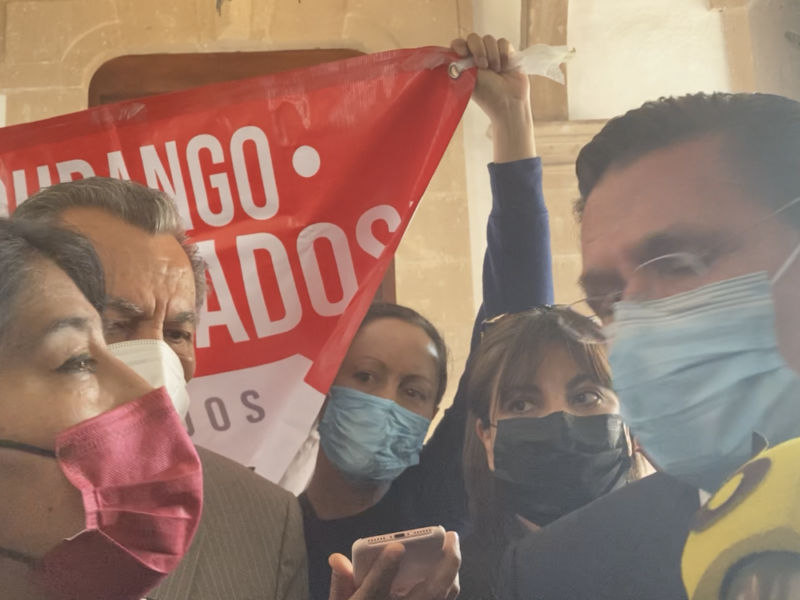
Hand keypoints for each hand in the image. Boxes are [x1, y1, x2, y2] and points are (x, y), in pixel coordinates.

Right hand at [329, 532, 460, 599]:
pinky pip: (445, 597)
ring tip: (452, 542)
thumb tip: (337, 558)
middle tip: (450, 535)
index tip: (396, 547)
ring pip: (444, 594)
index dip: (385, 568)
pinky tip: (448, 560)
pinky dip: (450, 578)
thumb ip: (340, 581)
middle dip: (445, 563)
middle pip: (430, 592)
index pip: (376, 588)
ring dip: (452, 568)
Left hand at [451, 34, 529, 123]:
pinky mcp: (506, 53)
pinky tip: (506, 67)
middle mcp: (477, 57)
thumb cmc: (487, 94)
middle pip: (473, 38)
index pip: (458, 44)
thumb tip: (454, 49)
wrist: (509, 100)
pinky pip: (503, 42)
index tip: (462, 52)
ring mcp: (492, 54)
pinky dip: (504, 54)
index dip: (459, 45)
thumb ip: (461, 63)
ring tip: (497, 71)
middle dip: (478, 49)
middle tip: (484, 65)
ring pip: (489, 39)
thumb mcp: (469, 78)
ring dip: (493, 55)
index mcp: (465, 63)